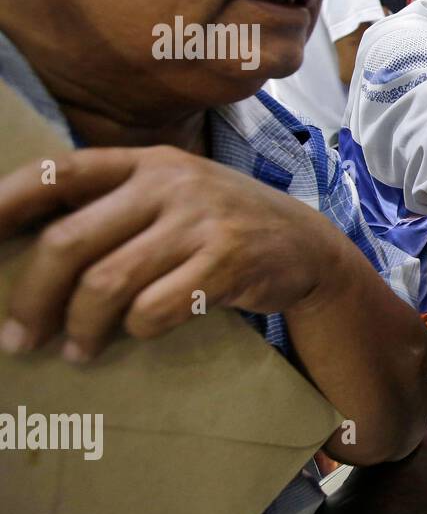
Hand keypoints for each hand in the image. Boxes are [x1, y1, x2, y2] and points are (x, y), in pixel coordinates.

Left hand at [0, 146, 349, 360]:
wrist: (308, 246)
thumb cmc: (223, 226)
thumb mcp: (176, 195)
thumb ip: (117, 206)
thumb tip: (30, 250)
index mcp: (146, 162)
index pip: (58, 174)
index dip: (5, 203)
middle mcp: (170, 184)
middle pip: (70, 243)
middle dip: (32, 299)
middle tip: (18, 338)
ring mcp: (200, 222)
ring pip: (107, 283)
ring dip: (80, 327)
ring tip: (76, 351)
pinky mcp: (227, 262)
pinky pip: (154, 307)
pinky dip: (136, 328)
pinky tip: (136, 334)